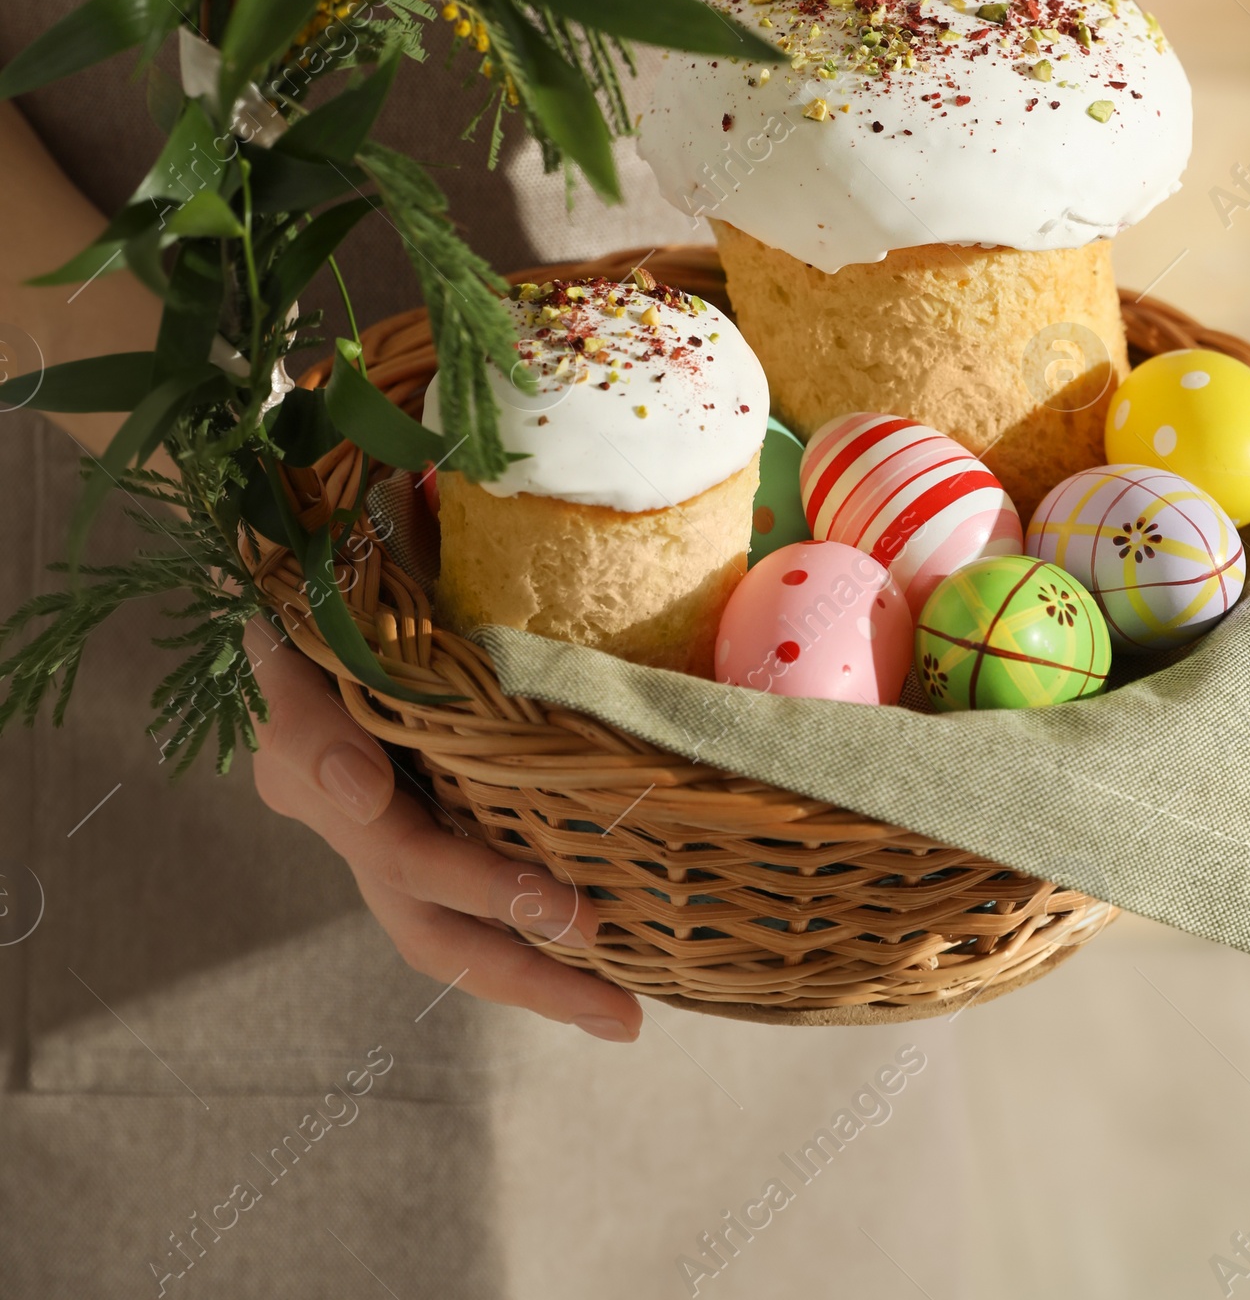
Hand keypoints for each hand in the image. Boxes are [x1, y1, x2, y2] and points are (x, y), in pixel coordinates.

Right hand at [245, 619, 640, 1041]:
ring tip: (621, 1009)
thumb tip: (363, 792)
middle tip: (622, 1015)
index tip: (578, 919)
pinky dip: (532, 924)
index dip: (491, 890)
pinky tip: (605, 940)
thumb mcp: (288, 644)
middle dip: (527, 976)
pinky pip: (483, 872)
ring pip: (453, 928)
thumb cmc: (302, 603)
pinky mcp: (432, 799)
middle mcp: (357, 823)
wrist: (301, 573)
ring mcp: (390, 821)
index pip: (408, 857)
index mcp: (323, 787)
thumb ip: (312, 725)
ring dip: (535, 971)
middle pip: (436, 932)